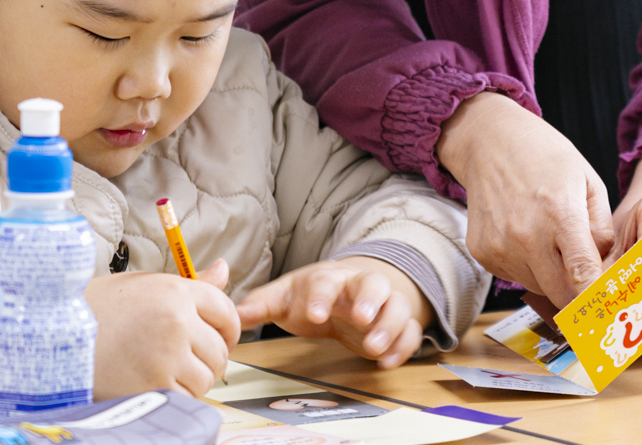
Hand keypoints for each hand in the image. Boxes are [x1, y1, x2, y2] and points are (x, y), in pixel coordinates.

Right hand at [84, 259, 239, 397]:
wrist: (54, 336)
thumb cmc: (95, 309)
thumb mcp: (142, 285)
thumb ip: (189, 284)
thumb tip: (223, 269)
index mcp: (176, 291)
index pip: (226, 311)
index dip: (227, 328)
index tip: (219, 338)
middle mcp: (177, 321)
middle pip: (220, 349)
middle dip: (208, 358)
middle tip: (186, 359)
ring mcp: (168, 355)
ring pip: (207, 377)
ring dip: (193, 379)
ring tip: (166, 370)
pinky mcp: (156, 386)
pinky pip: (187, 397)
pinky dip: (177, 395)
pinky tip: (154, 382)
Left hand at [235, 257, 430, 368]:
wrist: (349, 287)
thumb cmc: (313, 293)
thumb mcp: (285, 297)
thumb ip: (260, 306)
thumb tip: (231, 315)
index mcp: (329, 279)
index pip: (327, 281)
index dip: (321, 296)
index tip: (314, 314)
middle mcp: (359, 287)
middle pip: (373, 283)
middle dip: (369, 300)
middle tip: (360, 319)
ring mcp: (382, 305)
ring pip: (397, 306)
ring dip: (389, 325)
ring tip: (374, 348)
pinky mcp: (396, 324)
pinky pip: (410, 331)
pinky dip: (404, 345)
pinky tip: (387, 362)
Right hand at [435, 92, 613, 307]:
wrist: (490, 141)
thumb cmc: (544, 156)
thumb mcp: (588, 182)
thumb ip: (602, 230)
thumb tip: (604, 270)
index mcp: (559, 213)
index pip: (583, 275)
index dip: (599, 300)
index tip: (611, 313)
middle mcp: (526, 235)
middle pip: (561, 295)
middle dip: (580, 296)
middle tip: (589, 283)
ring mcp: (500, 246)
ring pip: (538, 288)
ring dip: (552, 279)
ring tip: (551, 243)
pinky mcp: (482, 253)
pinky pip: (514, 277)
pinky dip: (527, 268)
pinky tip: (527, 239)